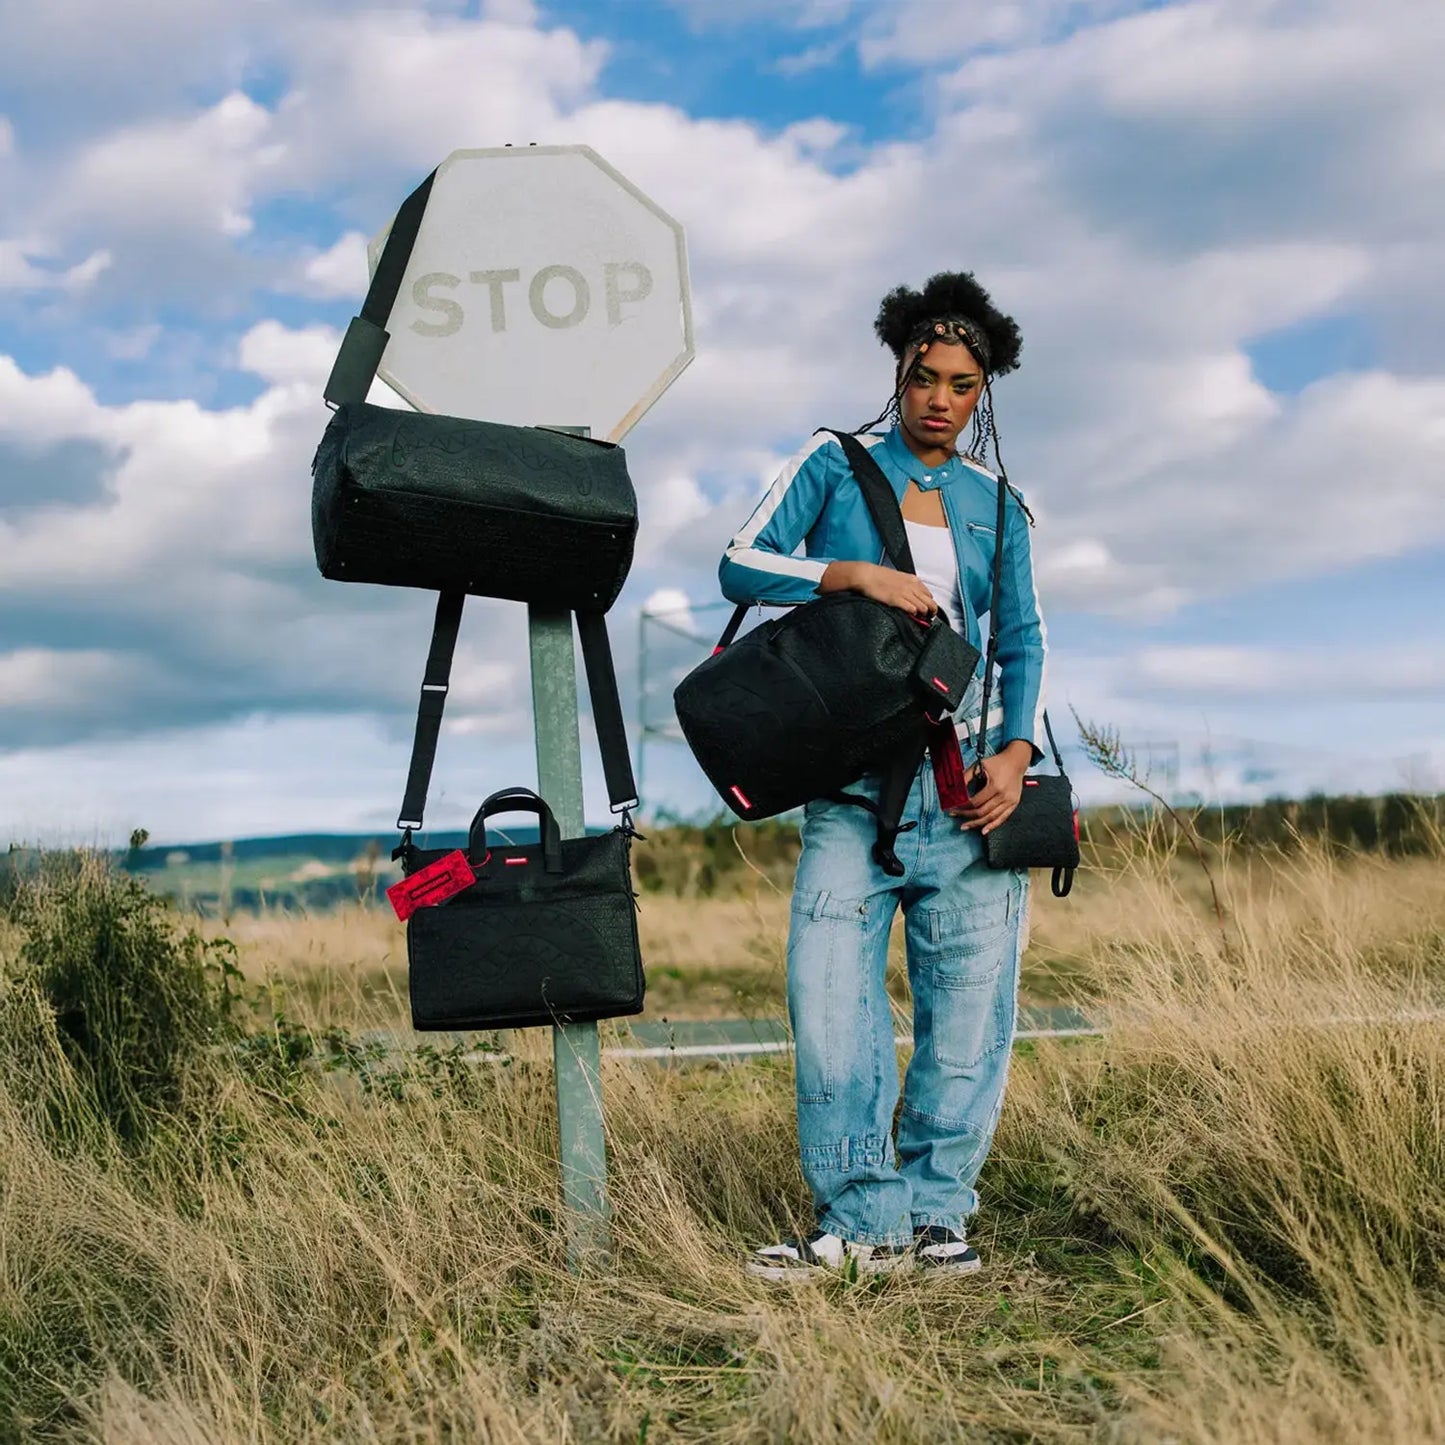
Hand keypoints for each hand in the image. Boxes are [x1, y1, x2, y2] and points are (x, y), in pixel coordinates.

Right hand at [820, 560, 937, 621]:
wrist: (866, 575)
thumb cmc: (879, 576)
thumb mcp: (898, 577)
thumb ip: (907, 585)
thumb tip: (912, 595)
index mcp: (913, 580)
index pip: (929, 594)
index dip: (929, 602)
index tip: (927, 608)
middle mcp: (911, 586)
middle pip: (930, 602)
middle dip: (932, 611)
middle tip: (929, 617)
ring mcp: (905, 593)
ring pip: (924, 607)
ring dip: (923, 614)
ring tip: (920, 619)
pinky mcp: (896, 600)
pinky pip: (912, 609)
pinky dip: (914, 613)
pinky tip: (911, 615)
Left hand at [956, 740, 1033, 834]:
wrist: (1016, 761)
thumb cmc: (998, 762)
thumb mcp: (980, 766)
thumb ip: (966, 776)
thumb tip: (954, 789)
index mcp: (995, 786)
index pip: (975, 802)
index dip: (963, 807)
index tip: (954, 807)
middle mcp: (1004, 795)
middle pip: (982, 812)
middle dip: (967, 816)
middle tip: (956, 816)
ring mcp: (1010, 801)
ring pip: (991, 818)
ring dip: (977, 823)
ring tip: (966, 826)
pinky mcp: (1014, 804)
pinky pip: (1002, 818)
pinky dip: (993, 826)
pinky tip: (984, 831)